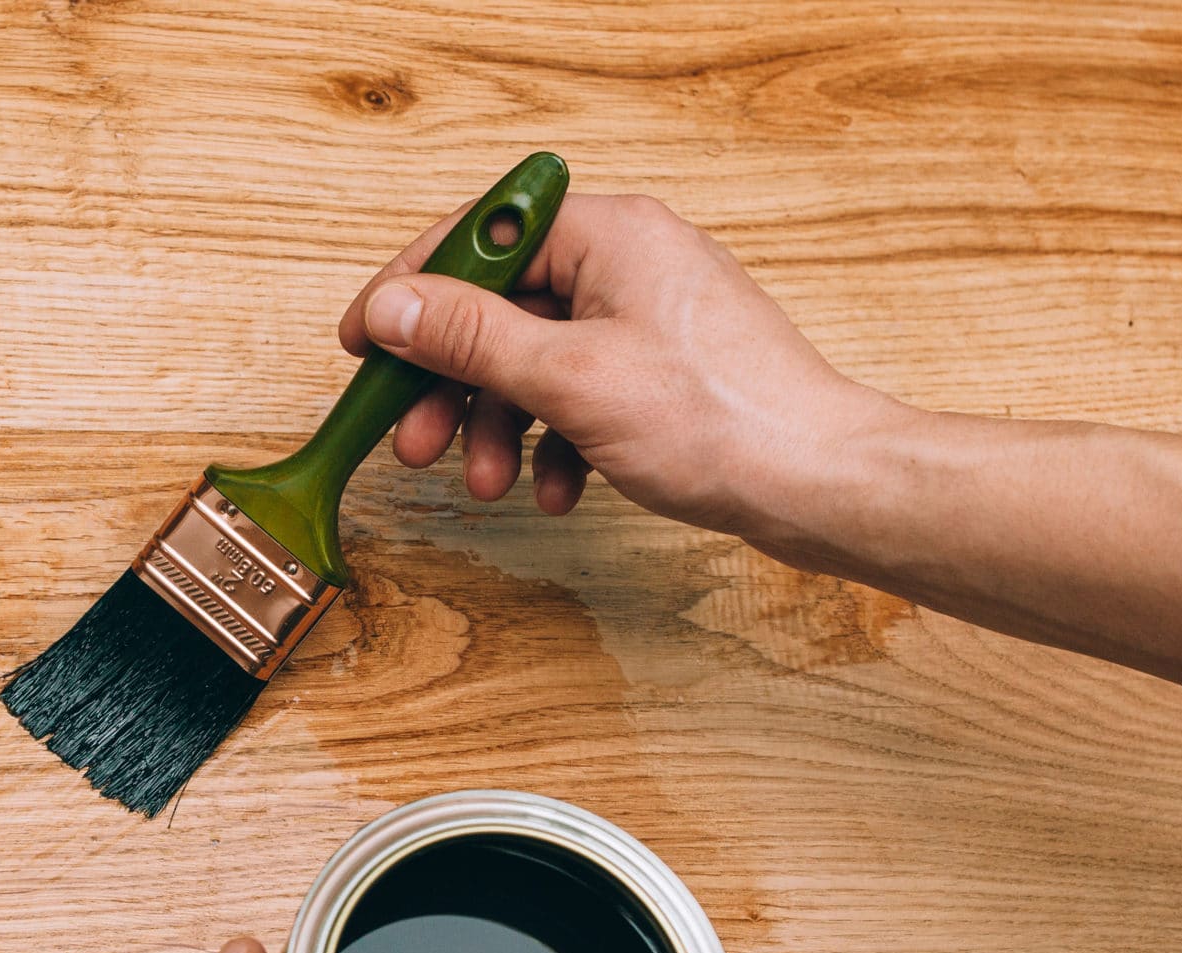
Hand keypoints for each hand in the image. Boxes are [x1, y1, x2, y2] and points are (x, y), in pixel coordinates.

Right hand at [339, 190, 901, 555]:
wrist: (817, 483)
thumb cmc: (717, 420)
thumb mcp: (567, 378)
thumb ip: (470, 338)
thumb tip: (393, 307)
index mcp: (609, 233)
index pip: (480, 235)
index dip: (411, 288)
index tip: (364, 341)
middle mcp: (630, 261)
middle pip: (503, 305)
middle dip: (453, 383)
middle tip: (414, 440)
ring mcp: (649, 318)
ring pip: (537, 360)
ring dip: (499, 425)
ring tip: (486, 483)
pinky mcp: (665, 372)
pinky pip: (581, 394)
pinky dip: (556, 443)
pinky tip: (558, 491)